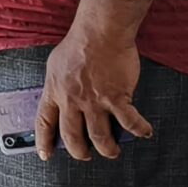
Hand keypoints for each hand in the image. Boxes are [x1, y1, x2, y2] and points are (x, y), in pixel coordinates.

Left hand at [36, 25, 153, 161]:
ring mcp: (95, 101)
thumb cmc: (80, 43)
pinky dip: (139, 130)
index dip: (43, 142)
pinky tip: (144, 133)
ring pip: (100, 138)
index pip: (44, 123)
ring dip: (107, 149)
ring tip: (112, 151)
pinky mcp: (117, 98)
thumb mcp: (56, 65)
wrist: (101, 31)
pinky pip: (129, 122)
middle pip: (72, 138)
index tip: (45, 154)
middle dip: (79, 152)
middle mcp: (73, 101)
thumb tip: (61, 101)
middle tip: (86, 155)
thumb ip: (59, 86)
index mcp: (55, 91)